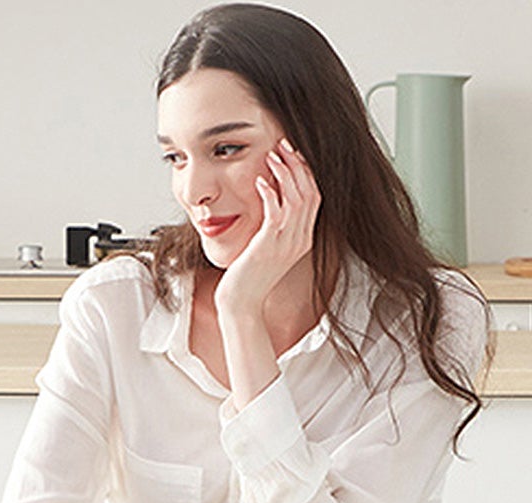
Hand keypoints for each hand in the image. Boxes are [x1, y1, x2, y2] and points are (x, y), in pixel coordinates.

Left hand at [213, 138, 319, 316]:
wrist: (240, 305)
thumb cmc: (247, 279)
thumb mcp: (266, 249)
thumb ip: (273, 228)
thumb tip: (269, 202)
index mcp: (303, 239)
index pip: (315, 196)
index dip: (306, 171)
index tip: (294, 153)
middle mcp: (300, 239)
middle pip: (310, 191)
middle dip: (298, 164)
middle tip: (285, 144)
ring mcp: (286, 243)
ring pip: (297, 197)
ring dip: (285, 173)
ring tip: (273, 155)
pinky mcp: (269, 246)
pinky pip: (276, 213)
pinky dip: (271, 193)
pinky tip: (261, 181)